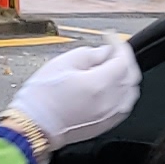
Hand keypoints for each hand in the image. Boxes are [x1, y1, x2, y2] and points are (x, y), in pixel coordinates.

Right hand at [11, 39, 140, 145]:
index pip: (123, 59)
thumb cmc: (42, 97)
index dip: (118, 44)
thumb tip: (104, 52)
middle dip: (124, 59)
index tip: (109, 37)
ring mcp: (109, 116)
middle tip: (111, 50)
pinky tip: (111, 87)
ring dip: (125, 76)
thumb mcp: (63, 63)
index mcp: (100, 83)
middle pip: (131, 76)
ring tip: (112, 67)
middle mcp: (110, 102)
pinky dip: (122, 93)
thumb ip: (89, 54)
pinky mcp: (105, 125)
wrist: (34, 126)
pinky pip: (123, 106)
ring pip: (130, 92)